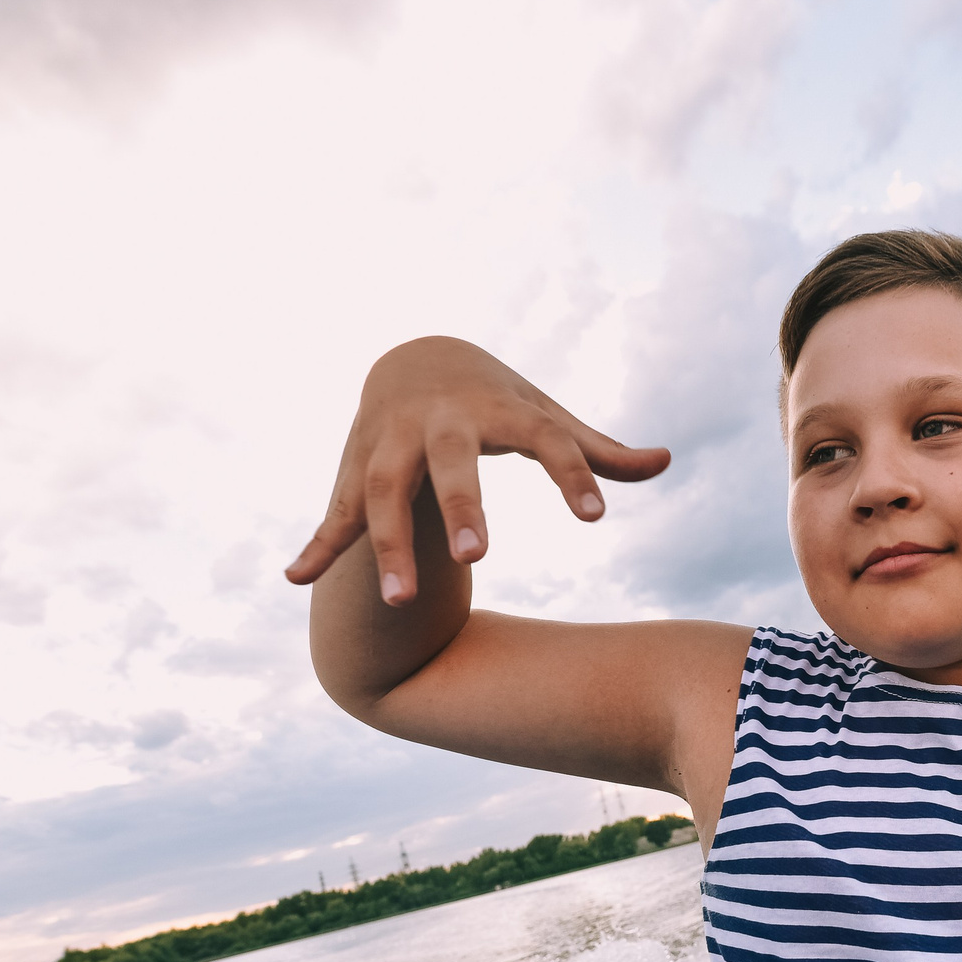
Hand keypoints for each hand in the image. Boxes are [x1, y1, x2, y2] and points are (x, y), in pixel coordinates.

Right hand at [284, 337, 670, 603]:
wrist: (415, 358)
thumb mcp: (546, 414)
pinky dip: (317, 545)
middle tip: (479, 557)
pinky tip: (295, 579)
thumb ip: (599, 450)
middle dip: (460, 505)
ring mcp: (391, 444)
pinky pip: (335, 511)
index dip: (571, 476)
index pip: (544, 439)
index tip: (597, 518)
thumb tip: (665, 460)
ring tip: (399, 604)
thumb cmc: (497, 400)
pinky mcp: (354, 469)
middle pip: (447, 462)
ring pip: (384, 492)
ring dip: (387, 545)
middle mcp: (440, 424)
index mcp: (499, 410)